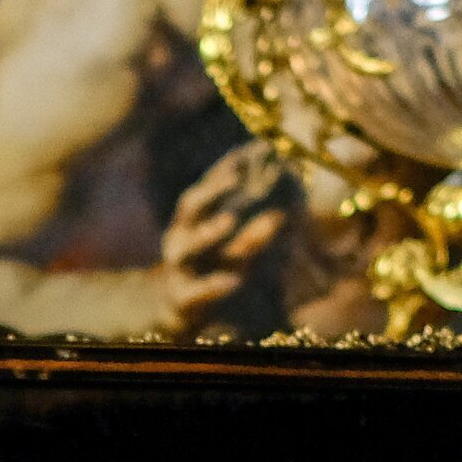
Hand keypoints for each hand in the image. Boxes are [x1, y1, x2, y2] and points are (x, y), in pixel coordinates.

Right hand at [157, 143, 294, 332]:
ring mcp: (178, 268)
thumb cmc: (209, 268)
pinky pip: (196, 291)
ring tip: (230, 220)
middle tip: (237, 175)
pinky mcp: (181, 299)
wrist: (176, 311)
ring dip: (208, 231)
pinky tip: (234, 281)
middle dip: (212, 189)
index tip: (249, 150)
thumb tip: (285, 200)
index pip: (207, 186)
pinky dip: (213, 285)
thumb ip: (250, 223)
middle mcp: (180, 238)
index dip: (224, 168)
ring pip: (187, 247)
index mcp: (191, 220)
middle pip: (190, 207)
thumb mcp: (227, 245)